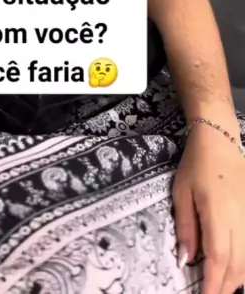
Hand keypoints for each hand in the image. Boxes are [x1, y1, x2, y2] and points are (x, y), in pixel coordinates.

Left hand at [173, 118, 244, 293]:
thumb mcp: (181, 192)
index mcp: (218, 215)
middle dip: (224, 286)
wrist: (220, 141)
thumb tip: (185, 260)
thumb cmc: (196, 165)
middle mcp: (240, 220)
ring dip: (237, 278)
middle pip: (237, 265)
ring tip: (223, 287)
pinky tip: (238, 271)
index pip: (218, 259)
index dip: (213, 284)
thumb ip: (185, 227)